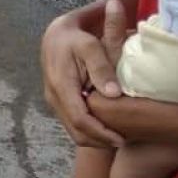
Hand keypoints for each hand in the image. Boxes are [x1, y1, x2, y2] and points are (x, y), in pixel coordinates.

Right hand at [41, 0, 128, 147]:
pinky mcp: (58, 102)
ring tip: (118, 137)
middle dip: (99, 142)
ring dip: (95, 139)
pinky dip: (89, 131)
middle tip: (124, 141)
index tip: (121, 139)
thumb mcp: (90, 46)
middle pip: (75, 131)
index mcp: (60, 85)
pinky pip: (72, 124)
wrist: (57, 35)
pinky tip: (106, 127)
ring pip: (73, 131)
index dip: (100, 133)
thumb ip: (101, 68)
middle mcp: (54, 97)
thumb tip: (113, 93)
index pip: (79, 119)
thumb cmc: (76, 39)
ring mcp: (54, 101)